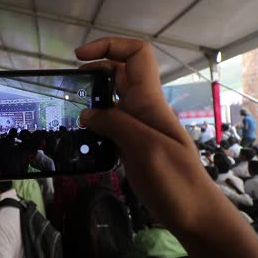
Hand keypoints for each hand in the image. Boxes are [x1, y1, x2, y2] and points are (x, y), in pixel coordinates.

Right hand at [77, 37, 257, 257]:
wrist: (191, 212)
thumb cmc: (174, 179)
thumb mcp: (145, 147)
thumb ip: (115, 124)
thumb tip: (86, 113)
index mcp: (149, 101)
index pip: (136, 55)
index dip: (109, 46)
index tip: (80, 57)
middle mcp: (141, 108)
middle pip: (118, 72)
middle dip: (93, 69)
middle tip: (69, 84)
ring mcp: (135, 127)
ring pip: (110, 99)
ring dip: (89, 97)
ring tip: (65, 109)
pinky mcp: (129, 144)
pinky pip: (107, 124)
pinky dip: (91, 122)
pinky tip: (77, 134)